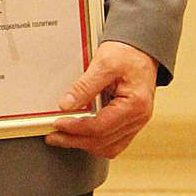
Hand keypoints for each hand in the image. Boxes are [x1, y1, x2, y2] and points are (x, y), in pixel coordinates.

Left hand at [46, 40, 157, 157]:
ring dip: (85, 144)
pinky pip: (113, 141)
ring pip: (109, 147)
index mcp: (134, 105)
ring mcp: (135, 122)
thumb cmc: (128, 54)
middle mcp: (138, 118)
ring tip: (63, 137)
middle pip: (104, 142)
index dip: (76, 128)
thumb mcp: (104, 64)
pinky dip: (95, 141)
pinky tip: (80, 135)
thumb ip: (85, 86)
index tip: (58, 124)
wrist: (141, 49)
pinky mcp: (129, 121)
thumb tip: (67, 104)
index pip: (101, 127)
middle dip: (75, 141)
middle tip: (54, 136)